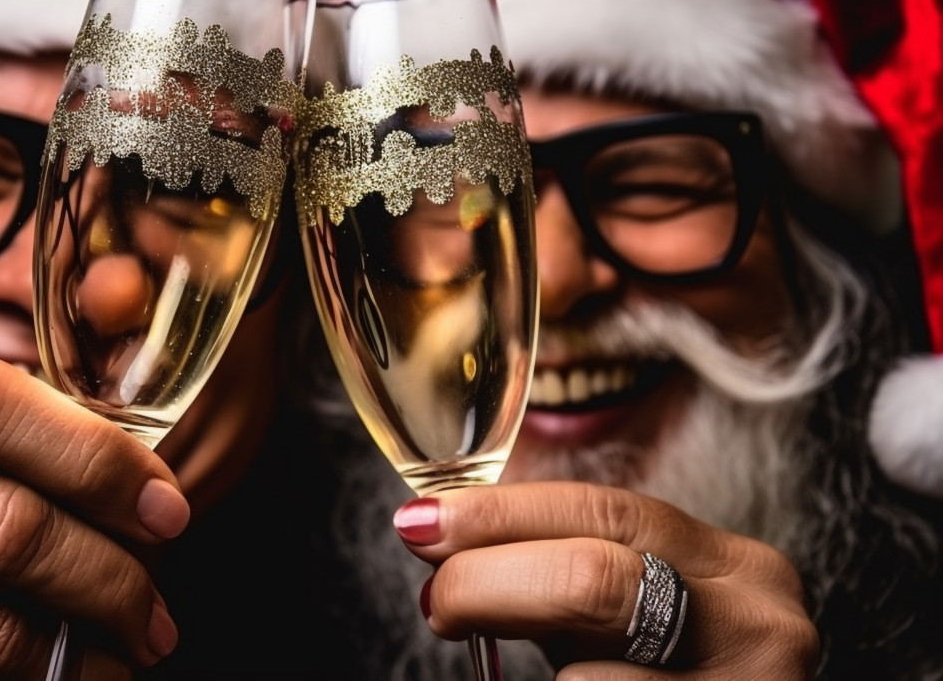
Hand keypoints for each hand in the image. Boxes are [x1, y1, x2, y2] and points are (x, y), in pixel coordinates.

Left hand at [394, 481, 818, 678]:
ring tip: (507, 668)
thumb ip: (562, 569)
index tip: (421, 522)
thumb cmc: (666, 678)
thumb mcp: (637, 612)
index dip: (498, 514)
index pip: (601, 511)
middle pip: (592, 580)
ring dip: (533, 675)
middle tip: (438, 601)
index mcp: (734, 567)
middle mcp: (753, 627)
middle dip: (490, 582)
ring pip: (585, 680)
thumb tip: (442, 540)